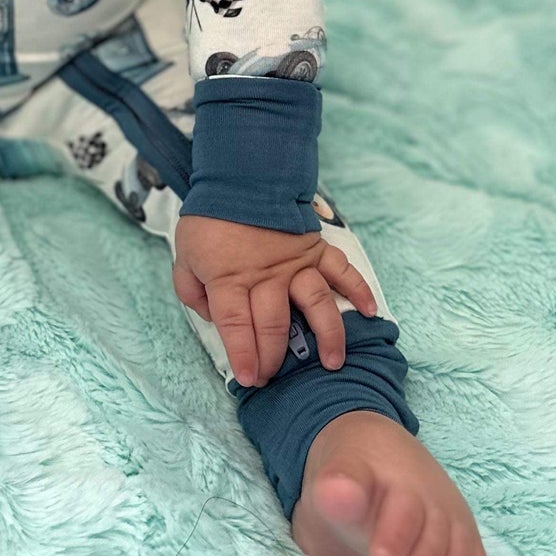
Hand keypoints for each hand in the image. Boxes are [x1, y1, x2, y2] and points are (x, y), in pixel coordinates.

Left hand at [172, 212, 377, 387]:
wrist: (240, 176)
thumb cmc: (211, 219)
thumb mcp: (185, 254)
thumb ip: (191, 290)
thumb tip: (211, 318)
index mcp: (229, 277)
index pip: (237, 326)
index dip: (243, 356)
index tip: (249, 379)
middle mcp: (266, 274)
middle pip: (273, 324)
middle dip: (273, 358)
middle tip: (272, 377)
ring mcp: (295, 262)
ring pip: (315, 303)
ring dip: (326, 335)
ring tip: (332, 362)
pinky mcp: (316, 248)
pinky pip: (342, 270)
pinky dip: (359, 290)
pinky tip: (370, 312)